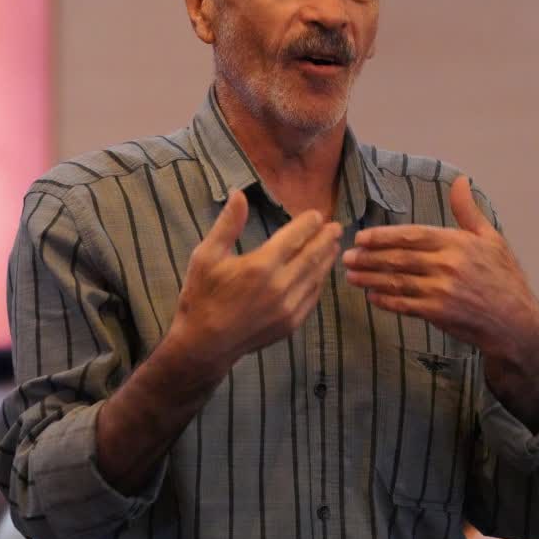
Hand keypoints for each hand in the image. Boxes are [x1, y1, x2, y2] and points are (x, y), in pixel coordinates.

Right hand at [171, 190, 341, 374]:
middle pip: (312, 256)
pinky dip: (319, 282)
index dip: (308, 224)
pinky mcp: (290, 324)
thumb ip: (227, 224)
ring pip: (315, 277)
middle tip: (336, 227)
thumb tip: (239, 194)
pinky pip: (312, 298)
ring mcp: (288, 307)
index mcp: (260, 266)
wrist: (204, 344)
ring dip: (326, 259)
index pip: (294, 237)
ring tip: (333, 246)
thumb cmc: (202, 296)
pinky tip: (320, 274)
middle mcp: (280, 286)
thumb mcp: (206, 256)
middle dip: (326, 239)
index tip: (317, 215)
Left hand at [342, 176, 538, 427]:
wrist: (516, 321)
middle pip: (399, 259)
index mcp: (457, 243)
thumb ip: (468, 211)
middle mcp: (448, 265)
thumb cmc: (503, 277)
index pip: (412, 236)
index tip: (361, 237)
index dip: (383, 236)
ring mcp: (443, 291)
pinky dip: (386, 300)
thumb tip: (460, 181)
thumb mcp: (491, 239)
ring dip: (370, 279)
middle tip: (346, 257)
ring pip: (397, 282)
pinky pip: (405, 305)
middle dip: (369, 258)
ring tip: (350, 275)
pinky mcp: (440, 314)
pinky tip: (371, 296)